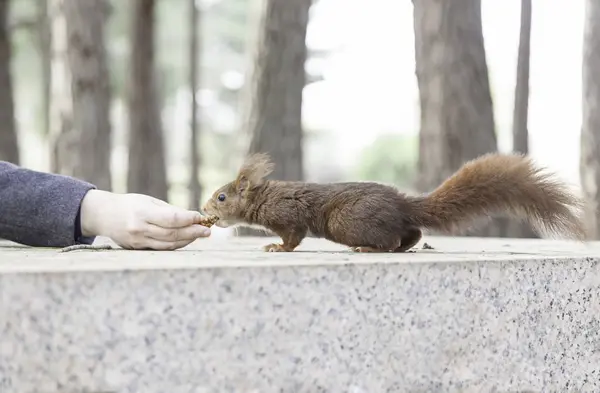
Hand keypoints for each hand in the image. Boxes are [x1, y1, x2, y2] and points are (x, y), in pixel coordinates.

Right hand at [79, 190, 210, 249]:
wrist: (103, 215)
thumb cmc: (129, 204)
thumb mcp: (148, 201)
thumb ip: (169, 211)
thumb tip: (192, 218)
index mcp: (142, 213)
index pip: (171, 219)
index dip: (188, 219)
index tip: (200, 217)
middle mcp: (139, 229)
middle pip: (172, 234)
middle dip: (192, 232)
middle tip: (207, 230)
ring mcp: (138, 241)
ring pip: (169, 244)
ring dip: (187, 240)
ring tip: (200, 235)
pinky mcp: (138, 249)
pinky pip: (162, 248)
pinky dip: (176, 244)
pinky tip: (186, 240)